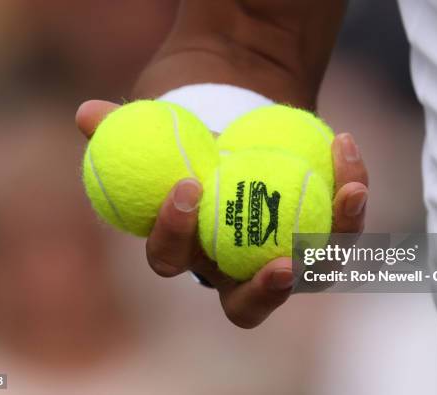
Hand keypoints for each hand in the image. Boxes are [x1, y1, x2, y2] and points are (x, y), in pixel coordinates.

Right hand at [76, 100, 368, 327]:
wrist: (242, 124)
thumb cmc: (193, 135)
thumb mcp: (157, 127)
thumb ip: (123, 126)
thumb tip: (88, 113)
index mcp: (188, 250)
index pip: (171, 259)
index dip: (173, 235)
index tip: (185, 186)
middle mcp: (234, 266)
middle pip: (246, 305)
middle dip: (263, 293)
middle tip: (280, 266)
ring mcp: (283, 256)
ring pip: (312, 272)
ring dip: (332, 242)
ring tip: (347, 194)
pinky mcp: (323, 234)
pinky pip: (342, 226)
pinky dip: (349, 191)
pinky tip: (346, 147)